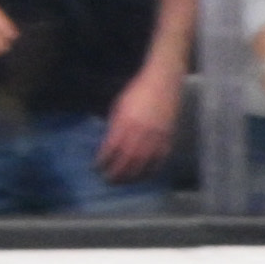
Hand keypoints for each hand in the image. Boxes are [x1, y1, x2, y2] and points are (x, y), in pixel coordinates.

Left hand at [97, 54, 180, 178]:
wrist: (163, 81)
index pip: (111, 149)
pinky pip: (159, 160)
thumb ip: (115, 125)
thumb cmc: (137, 91)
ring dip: (131, 177)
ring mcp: (155, 137)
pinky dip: (150, 171)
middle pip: (126, 161)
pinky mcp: (168, 138)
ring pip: (142, 165)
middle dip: (116, 173)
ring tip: (124, 181)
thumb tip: (109, 144)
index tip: (96, 167)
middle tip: (108, 180)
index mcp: (125, 123)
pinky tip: (143, 175)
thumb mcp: (119, 106)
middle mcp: (140, 133)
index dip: (103, 161)